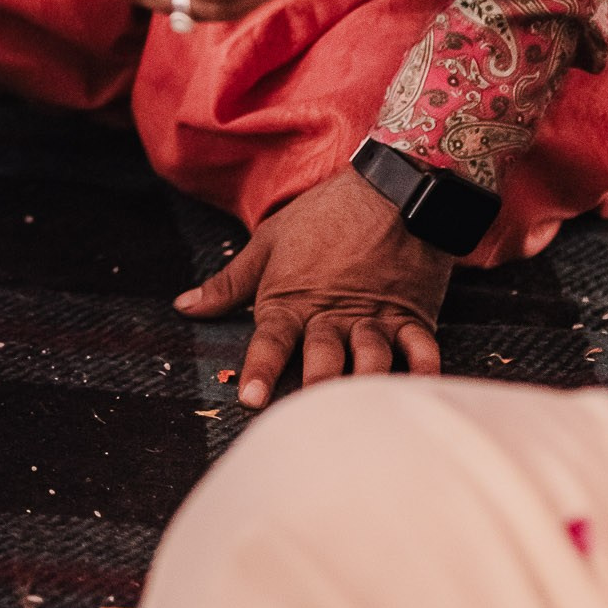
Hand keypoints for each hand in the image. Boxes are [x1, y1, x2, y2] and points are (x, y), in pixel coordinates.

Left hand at [176, 165, 451, 408]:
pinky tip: (420, 396)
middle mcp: (333, 315)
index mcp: (292, 300)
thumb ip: (228, 284)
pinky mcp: (413, 315)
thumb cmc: (323, 216)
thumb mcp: (267, 242)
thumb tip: (185, 307)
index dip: (260, 372)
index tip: (251, 401)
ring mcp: (375, 317)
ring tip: (365, 418)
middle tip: (314, 419)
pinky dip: (423, 373)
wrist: (389, 188)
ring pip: (371, 360)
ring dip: (367, 388)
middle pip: (323, 359)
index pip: (270, 341)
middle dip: (317, 388)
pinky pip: (421, 350)